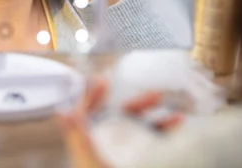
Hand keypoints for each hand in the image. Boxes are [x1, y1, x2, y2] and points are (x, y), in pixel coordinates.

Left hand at [57, 78, 182, 167]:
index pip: (87, 118)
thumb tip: (63, 112)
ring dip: (158, 120)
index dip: (93, 98)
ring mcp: (127, 158)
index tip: (104, 82)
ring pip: (141, 132)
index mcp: (92, 151)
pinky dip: (166, 134)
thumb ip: (78, 140)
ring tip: (174, 117)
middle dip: (137, 104)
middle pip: (118, 120)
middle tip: (155, 96)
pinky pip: (156, 144)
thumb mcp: (91, 164)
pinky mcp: (144, 161)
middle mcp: (109, 153)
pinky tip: (177, 129)